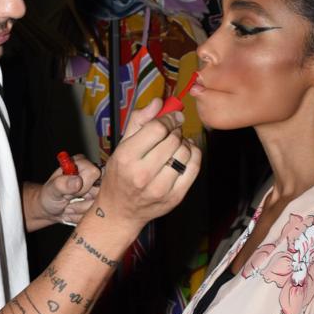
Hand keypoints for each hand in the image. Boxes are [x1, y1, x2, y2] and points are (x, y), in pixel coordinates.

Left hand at [37, 154, 101, 225]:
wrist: (50, 209)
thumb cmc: (50, 195)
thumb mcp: (52, 190)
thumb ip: (62, 184)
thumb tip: (78, 181)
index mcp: (82, 164)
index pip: (94, 173)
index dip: (84, 185)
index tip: (71, 191)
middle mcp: (93, 175)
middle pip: (100, 191)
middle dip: (83, 202)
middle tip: (68, 200)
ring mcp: (97, 189)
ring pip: (98, 205)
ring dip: (81, 210)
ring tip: (69, 206)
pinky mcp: (98, 202)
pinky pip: (96, 213)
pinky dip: (82, 215)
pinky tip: (74, 211)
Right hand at [95, 99, 200, 236]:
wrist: (120, 211)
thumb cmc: (119, 175)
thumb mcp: (122, 146)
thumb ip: (139, 121)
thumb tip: (158, 102)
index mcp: (126, 157)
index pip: (157, 128)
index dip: (168, 119)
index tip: (172, 117)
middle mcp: (142, 174)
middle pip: (172, 140)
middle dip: (175, 131)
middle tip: (173, 131)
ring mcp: (160, 188)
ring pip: (184, 153)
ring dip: (184, 143)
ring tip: (177, 144)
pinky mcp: (174, 197)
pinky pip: (193, 168)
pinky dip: (194, 155)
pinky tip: (186, 153)